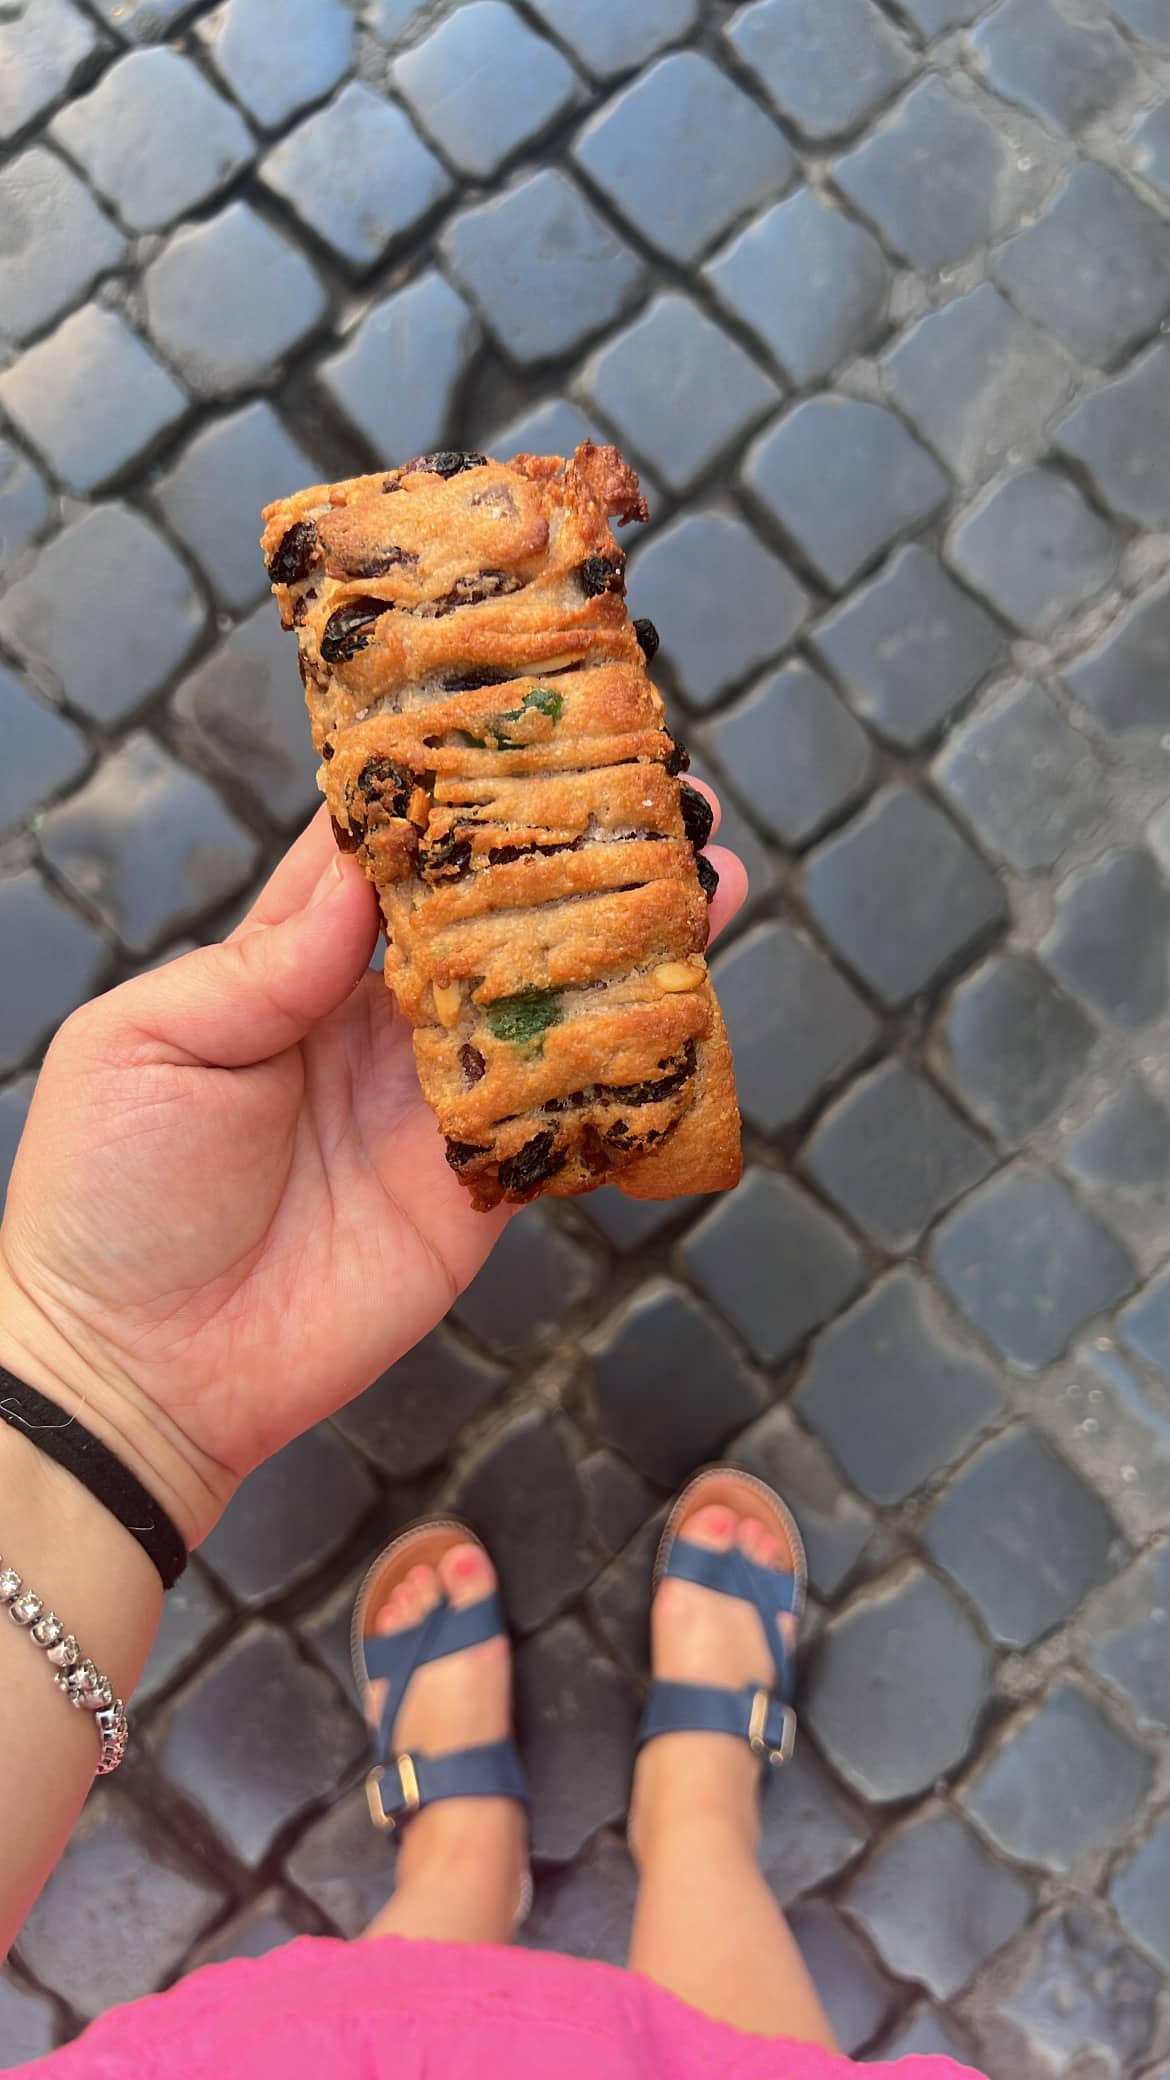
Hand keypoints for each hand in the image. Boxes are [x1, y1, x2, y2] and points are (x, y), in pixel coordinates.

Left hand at [0, 801, 746, 1546]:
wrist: (137, 1369)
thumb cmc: (106, 1195)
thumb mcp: (147, 1045)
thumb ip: (262, 961)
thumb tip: (365, 881)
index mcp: (290, 967)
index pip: (384, 858)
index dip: (446, 791)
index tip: (516, 724)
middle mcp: (375, 1023)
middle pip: (493, 921)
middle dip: (569, 856)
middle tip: (655, 791)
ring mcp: (434, 1106)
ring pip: (548, 1008)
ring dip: (625, 945)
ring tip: (707, 873)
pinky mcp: (478, 1192)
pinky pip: (566, 1122)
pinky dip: (629, 1074)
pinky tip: (692, 1012)